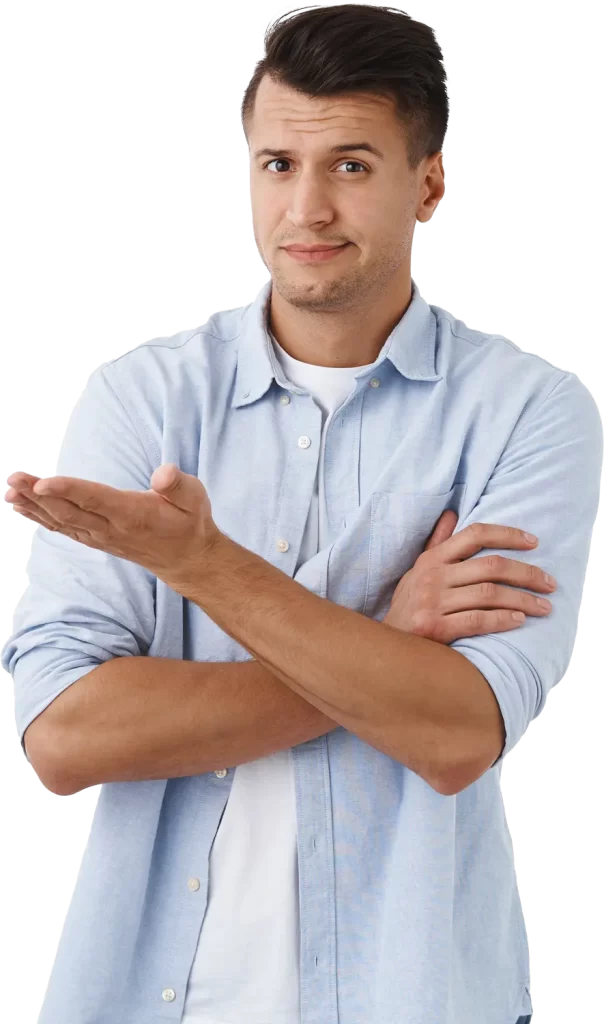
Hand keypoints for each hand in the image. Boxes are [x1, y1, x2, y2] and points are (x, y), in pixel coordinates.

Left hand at [3, 465, 222, 591]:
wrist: (186, 559)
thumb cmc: (189, 521)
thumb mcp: (194, 498)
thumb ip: (177, 484)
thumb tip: (164, 472)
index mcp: (133, 514)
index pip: (95, 500)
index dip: (68, 490)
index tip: (43, 482)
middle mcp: (112, 529)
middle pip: (69, 511)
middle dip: (39, 494)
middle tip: (14, 477)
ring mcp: (100, 537)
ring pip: (61, 521)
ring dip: (33, 506)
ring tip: (10, 490)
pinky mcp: (95, 540)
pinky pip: (62, 528)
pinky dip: (40, 517)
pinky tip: (21, 506)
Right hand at [383, 510, 556, 643]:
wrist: (386, 646)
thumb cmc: (408, 606)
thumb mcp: (417, 571)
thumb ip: (438, 544)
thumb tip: (452, 513)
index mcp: (432, 559)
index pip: (475, 535)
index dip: (508, 534)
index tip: (534, 543)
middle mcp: (432, 576)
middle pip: (490, 566)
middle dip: (527, 573)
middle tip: (550, 583)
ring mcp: (432, 602)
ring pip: (489, 593)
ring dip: (523, 600)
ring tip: (544, 607)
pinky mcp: (434, 628)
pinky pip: (478, 620)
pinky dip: (502, 619)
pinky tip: (519, 620)